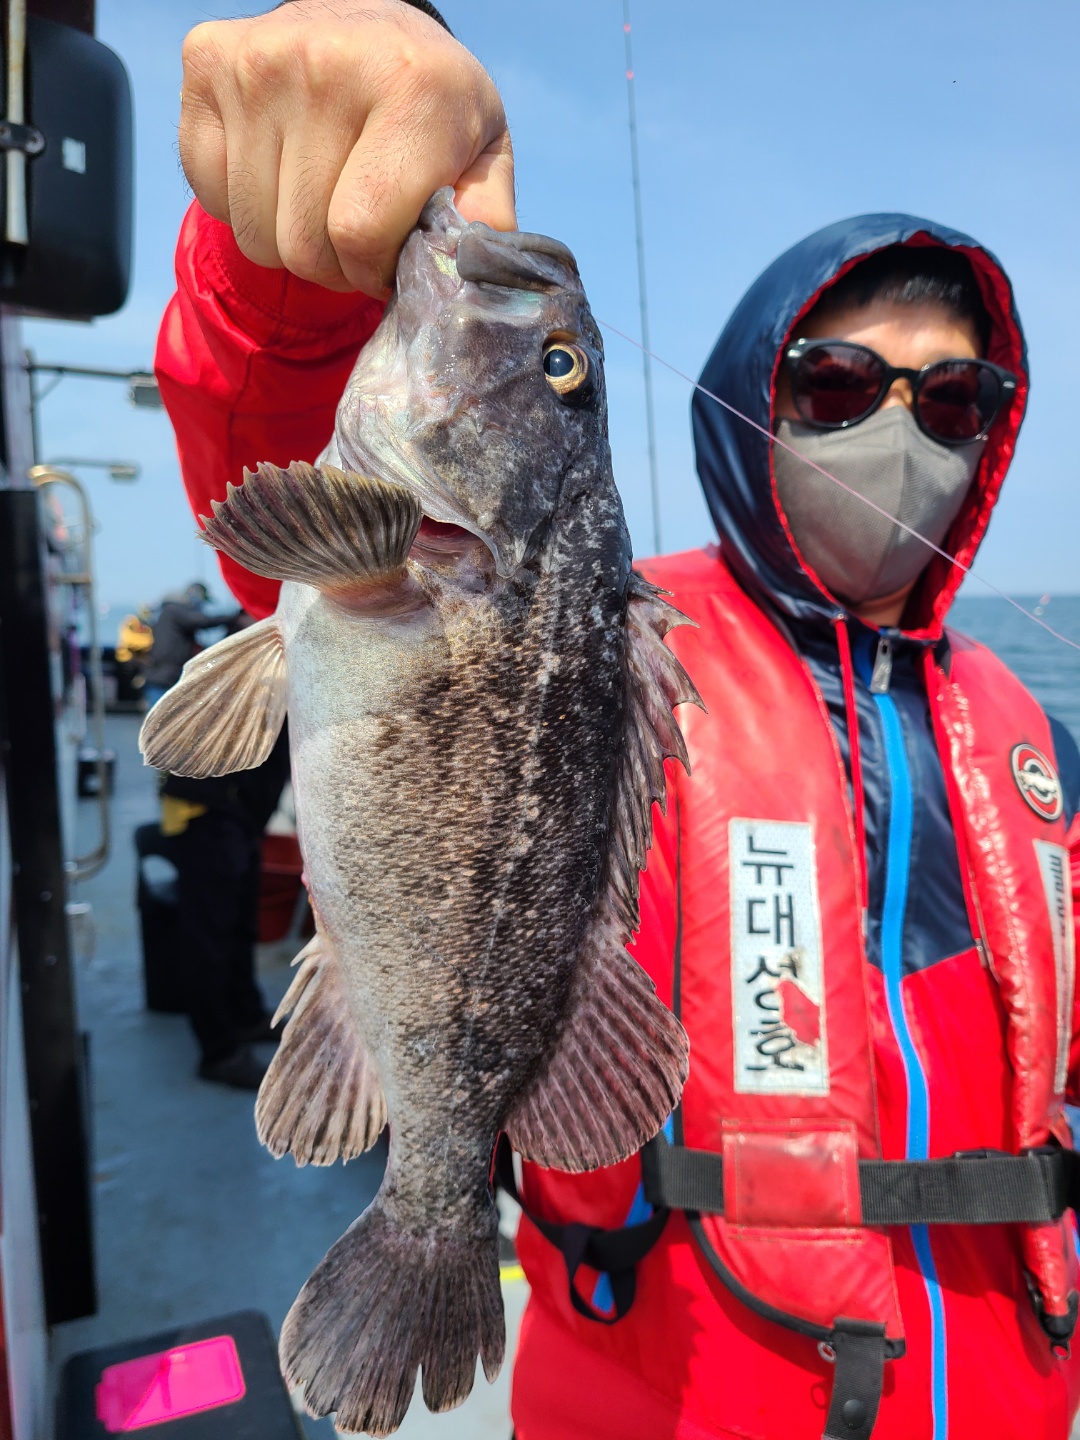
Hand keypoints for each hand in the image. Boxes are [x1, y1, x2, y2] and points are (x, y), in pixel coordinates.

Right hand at [178, 0, 515, 296]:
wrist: (377, 30)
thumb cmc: (433, 110)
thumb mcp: (483, 155)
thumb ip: (485, 217)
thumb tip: (466, 268)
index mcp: (412, 86)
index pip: (359, 234)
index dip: (372, 270)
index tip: (389, 258)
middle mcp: (327, 60)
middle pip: (303, 244)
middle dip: (334, 265)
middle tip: (357, 236)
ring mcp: (258, 59)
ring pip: (255, 234)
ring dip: (289, 242)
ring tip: (322, 203)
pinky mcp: (208, 62)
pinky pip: (211, 196)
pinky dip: (245, 207)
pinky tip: (281, 171)